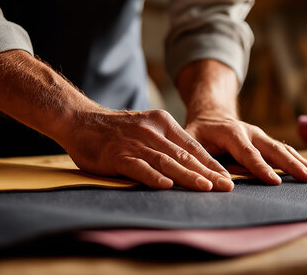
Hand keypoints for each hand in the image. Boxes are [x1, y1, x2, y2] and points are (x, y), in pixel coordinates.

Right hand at [0, 51, 233, 191]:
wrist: (79, 119)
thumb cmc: (115, 129)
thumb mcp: (146, 127)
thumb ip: (166, 141)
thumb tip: (191, 162)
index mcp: (163, 123)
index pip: (193, 146)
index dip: (211, 163)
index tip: (227, 177)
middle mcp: (152, 132)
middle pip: (185, 155)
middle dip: (208, 172)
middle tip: (227, 186)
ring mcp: (135, 143)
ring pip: (167, 161)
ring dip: (188, 176)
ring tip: (206, 187)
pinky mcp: (117, 155)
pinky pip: (138, 167)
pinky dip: (153, 176)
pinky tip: (167, 185)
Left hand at [185, 112, 306, 184]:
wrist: (211, 114)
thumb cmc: (197, 131)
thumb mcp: (190, 140)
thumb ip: (199, 158)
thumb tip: (212, 180)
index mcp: (232, 132)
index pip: (248, 153)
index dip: (260, 167)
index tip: (274, 181)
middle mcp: (251, 133)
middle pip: (275, 150)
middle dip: (293, 165)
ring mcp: (262, 137)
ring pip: (285, 150)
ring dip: (302, 164)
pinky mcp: (267, 143)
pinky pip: (285, 153)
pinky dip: (300, 162)